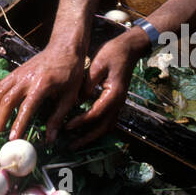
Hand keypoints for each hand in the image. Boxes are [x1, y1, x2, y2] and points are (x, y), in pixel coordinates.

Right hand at [0, 43, 87, 143]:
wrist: (64, 48)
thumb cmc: (70, 73)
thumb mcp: (69, 96)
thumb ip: (58, 117)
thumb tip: (50, 139)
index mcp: (42, 85)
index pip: (26, 108)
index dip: (18, 124)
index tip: (12, 139)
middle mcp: (26, 78)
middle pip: (7, 100)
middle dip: (0, 119)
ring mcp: (18, 73)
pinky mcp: (15, 71)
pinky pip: (0, 85)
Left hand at [64, 28, 148, 145]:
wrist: (129, 48)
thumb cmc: (113, 53)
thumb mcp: (97, 64)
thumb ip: (88, 83)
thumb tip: (79, 99)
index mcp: (113, 94)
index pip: (95, 113)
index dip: (80, 122)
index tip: (66, 126)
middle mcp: (118, 102)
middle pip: (103, 127)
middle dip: (87, 138)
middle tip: (71, 146)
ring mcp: (119, 103)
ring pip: (107, 127)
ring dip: (92, 136)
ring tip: (76, 143)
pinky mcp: (116, 102)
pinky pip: (108, 120)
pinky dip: (97, 129)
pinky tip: (86, 131)